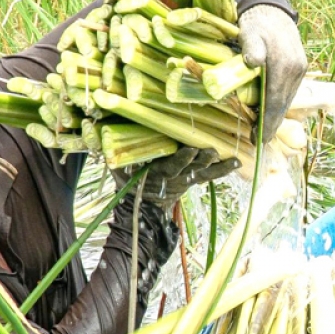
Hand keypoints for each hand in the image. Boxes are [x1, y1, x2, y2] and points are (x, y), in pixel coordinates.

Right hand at [113, 147, 238, 208]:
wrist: (142, 204)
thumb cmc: (128, 179)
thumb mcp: (118, 169)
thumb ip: (112, 153)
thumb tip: (98, 129)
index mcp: (155, 174)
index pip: (169, 167)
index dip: (180, 160)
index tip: (190, 151)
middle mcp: (173, 177)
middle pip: (190, 167)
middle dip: (201, 159)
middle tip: (211, 151)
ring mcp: (185, 178)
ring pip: (202, 171)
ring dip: (215, 165)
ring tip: (230, 157)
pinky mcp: (193, 179)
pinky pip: (210, 175)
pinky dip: (223, 169)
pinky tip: (237, 161)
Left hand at [238, 5, 306, 143]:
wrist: (272, 10)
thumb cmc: (257, 22)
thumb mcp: (250, 32)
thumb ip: (252, 48)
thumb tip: (253, 62)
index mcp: (285, 64)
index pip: (276, 100)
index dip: (267, 121)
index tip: (260, 137)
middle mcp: (297, 70)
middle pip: (284, 104)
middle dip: (272, 123)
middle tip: (259, 139)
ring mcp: (300, 69)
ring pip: (287, 99)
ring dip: (276, 115)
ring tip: (263, 129)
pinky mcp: (299, 68)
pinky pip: (289, 91)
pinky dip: (279, 103)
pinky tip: (270, 110)